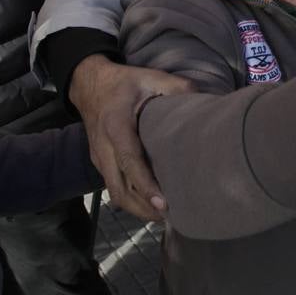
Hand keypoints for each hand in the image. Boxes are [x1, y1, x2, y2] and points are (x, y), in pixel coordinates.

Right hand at [69, 54, 193, 221]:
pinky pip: (113, 186)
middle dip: (142, 207)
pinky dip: (130, 199)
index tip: (163, 203)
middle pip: (119, 188)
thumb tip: (206, 102)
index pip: (129, 161)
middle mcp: (103, 146)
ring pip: (114, 193)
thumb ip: (178, 88)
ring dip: (137, 208)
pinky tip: (149, 203)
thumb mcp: (151, 77)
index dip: (145, 185)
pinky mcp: (98, 162)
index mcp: (116, 126)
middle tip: (170, 217)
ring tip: (163, 216)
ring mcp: (98, 157)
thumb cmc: (123, 82)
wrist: (88, 83)